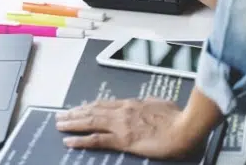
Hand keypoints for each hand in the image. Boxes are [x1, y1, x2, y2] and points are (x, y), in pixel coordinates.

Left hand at [55, 98, 199, 158]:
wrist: (185, 127)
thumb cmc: (178, 117)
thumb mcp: (161, 103)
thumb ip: (149, 103)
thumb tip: (146, 103)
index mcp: (131, 103)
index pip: (104, 104)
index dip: (89, 106)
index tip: (78, 108)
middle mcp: (122, 111)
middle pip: (92, 111)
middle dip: (75, 114)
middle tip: (60, 116)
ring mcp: (121, 125)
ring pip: (90, 122)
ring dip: (72, 123)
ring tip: (59, 125)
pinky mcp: (123, 140)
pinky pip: (97, 139)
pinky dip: (81, 140)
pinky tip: (70, 141)